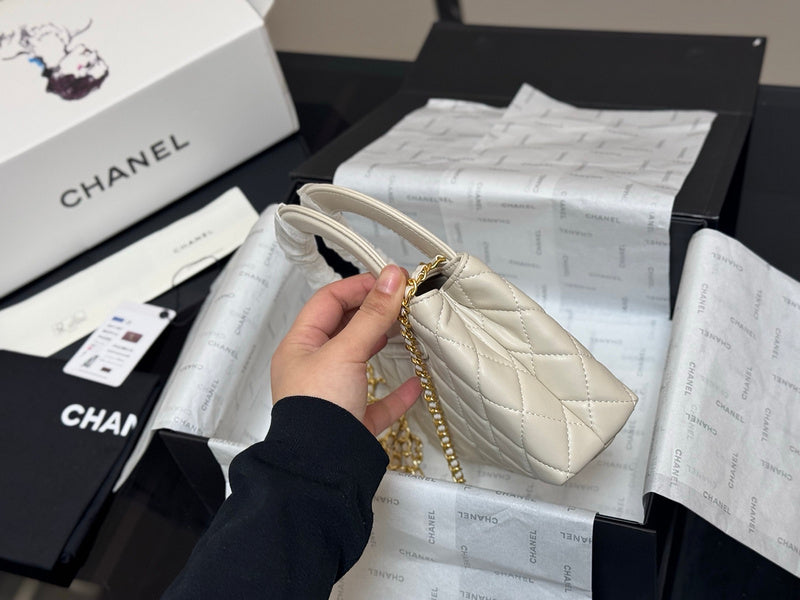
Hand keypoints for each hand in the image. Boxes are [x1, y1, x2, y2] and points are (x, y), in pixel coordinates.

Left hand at [271, 265, 420, 434]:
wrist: (320, 469)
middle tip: (403, 302)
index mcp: (300, 347)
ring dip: (383, 346)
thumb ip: (372, 315)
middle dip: (373, 314)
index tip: (390, 281)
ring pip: (360, 363)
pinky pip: (377, 403)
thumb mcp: (346, 352)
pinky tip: (417, 383)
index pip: (328, 301)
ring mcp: (332, 397)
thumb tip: (391, 277)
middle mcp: (312, 370)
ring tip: (407, 331)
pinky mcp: (352, 424)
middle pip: (344, 330)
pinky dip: (397, 392)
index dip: (359, 287)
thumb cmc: (318, 408)